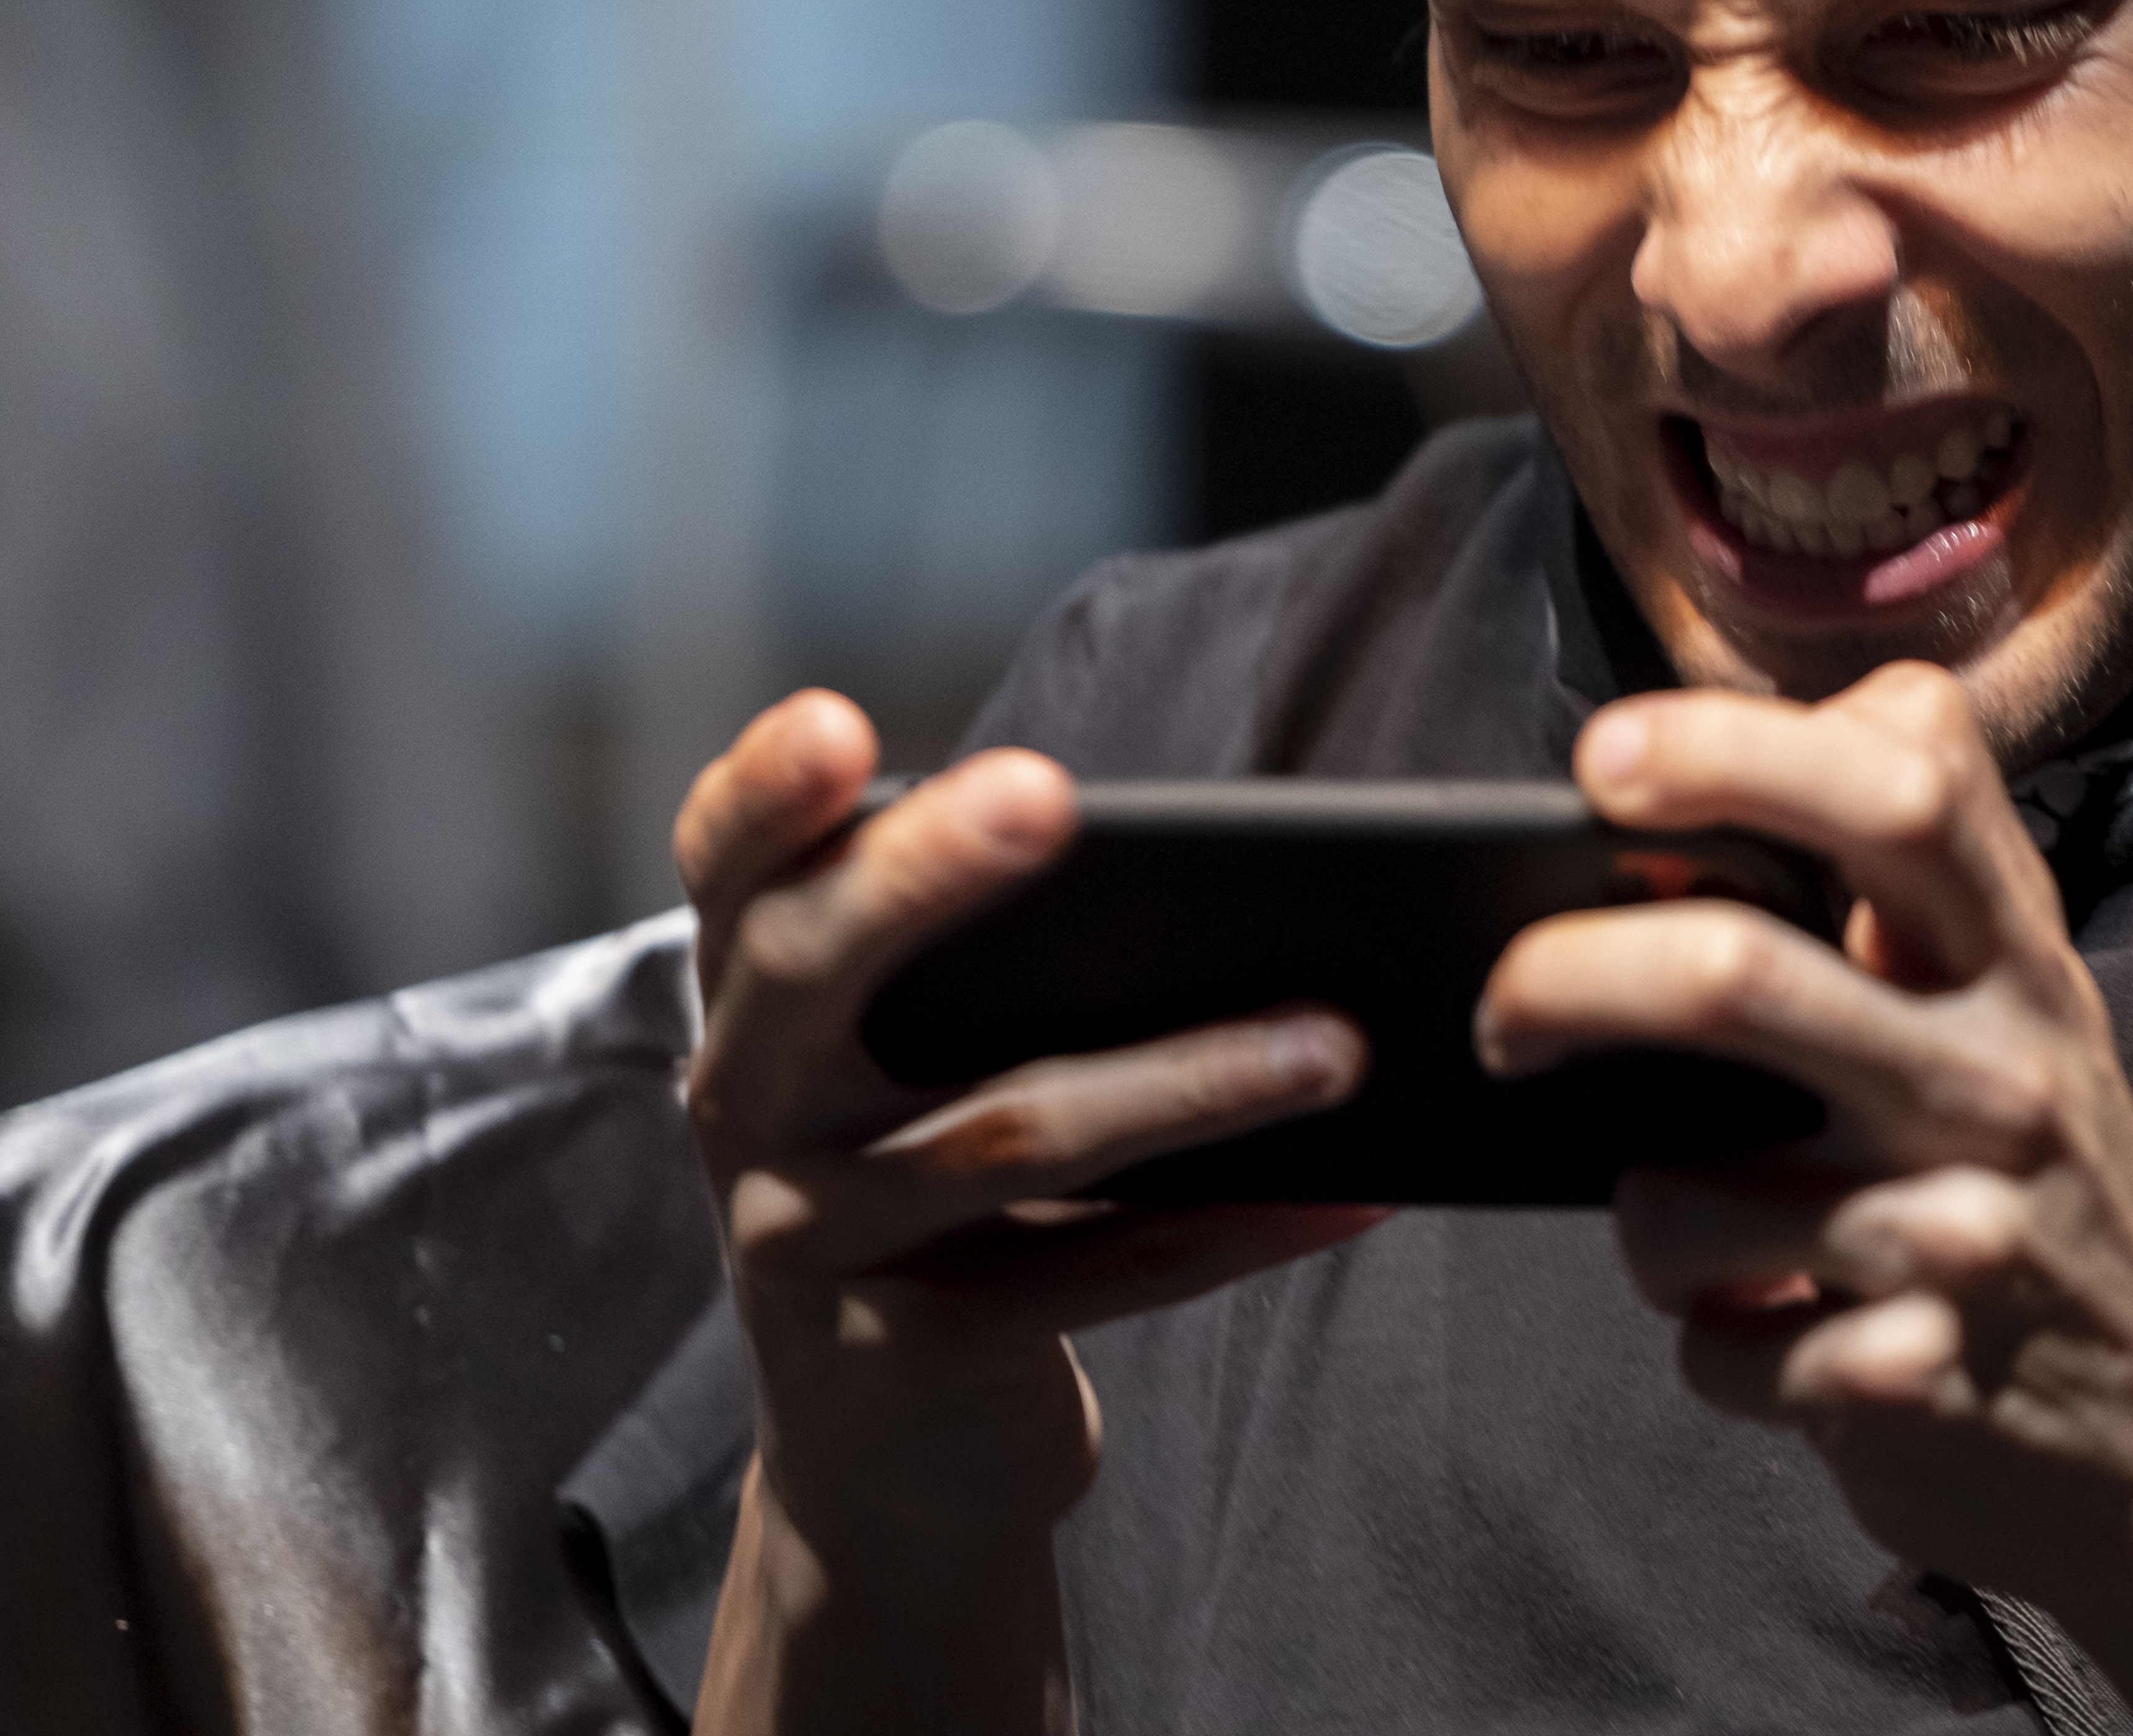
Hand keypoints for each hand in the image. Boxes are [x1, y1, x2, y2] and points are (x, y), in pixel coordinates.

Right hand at [676, 692, 1384, 1735]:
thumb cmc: (940, 1195)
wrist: (890, 1458)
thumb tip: (1214, 880)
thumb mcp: (910, 1076)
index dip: (765, 793)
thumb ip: (980, 971)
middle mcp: (751, 1109)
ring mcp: (818, 1238)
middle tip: (1052, 796)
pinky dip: (1244, 1227)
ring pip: (1012, 1131)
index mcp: (756, 1007)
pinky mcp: (916, 1354)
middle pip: (815, 968)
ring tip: (1340, 1042)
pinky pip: (1105, 1276)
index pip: (728, 872)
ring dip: (1194, 1080)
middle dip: (929, 874)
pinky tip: (1356, 1190)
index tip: (838, 721)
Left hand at [1481, 665, 2132, 1735]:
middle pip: (1735, 975)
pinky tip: (1781, 1338)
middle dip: (1569, 977)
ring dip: (1644, 1218)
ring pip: (1676, 1197)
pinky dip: (1709, 1345)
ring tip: (1701, 1229)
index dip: (1734, 744)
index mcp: (2019, 960)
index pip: (1905, 783)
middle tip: (1502, 1006)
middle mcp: (2002, 1080)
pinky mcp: (1917, 1382)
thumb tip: (1685, 780)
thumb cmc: (2049, 1182)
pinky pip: (1711, 1348)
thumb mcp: (2020, 1009)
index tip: (1604, 759)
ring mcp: (1964, 1236)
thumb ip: (1901, 897)